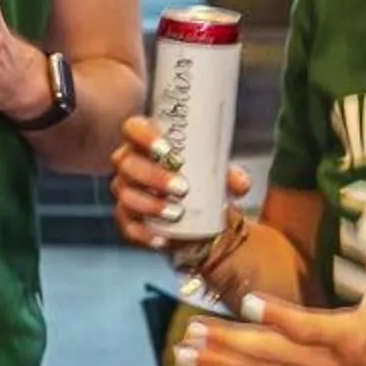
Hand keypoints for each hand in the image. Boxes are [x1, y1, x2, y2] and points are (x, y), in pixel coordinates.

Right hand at [110, 115, 254, 251]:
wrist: (200, 218)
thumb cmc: (202, 182)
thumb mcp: (218, 174)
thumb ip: (231, 175)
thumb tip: (239, 183)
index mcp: (147, 143)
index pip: (133, 128)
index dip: (143, 135)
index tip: (165, 149)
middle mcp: (130, 165)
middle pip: (127, 164)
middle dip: (153, 175)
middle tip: (182, 187)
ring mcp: (126, 193)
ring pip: (126, 196)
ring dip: (151, 204)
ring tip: (176, 213)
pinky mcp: (128, 221)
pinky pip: (129, 227)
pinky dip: (145, 233)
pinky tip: (162, 238)